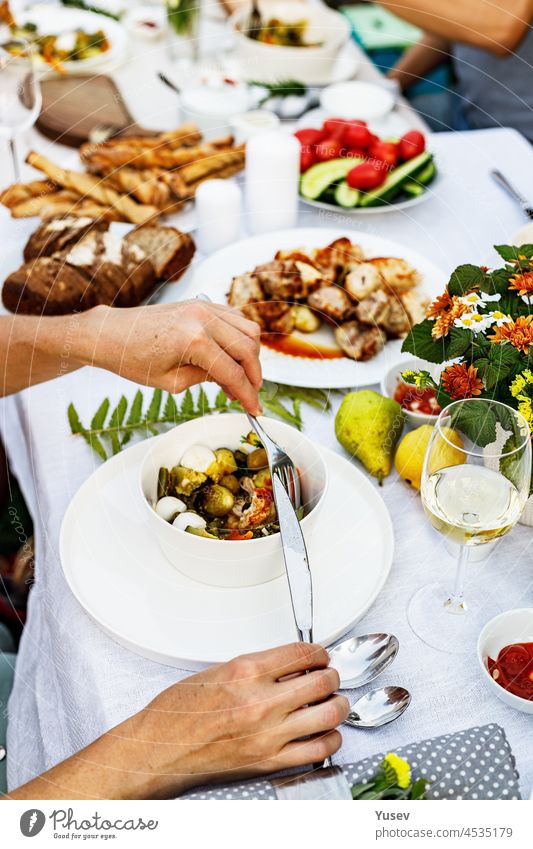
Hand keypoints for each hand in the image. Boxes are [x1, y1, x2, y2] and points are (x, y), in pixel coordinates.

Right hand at [8, 643, 347, 798]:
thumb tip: (290, 666)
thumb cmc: (178, 712)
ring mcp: (267, 734)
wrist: (159, 749)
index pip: (302, 653)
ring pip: (328, 715)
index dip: (318, 653)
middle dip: (331, 676)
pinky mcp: (269, 761)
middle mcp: (259, 701)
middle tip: (329, 676)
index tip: (320, 656)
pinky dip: (331, 738)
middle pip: (321, 682)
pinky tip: (326, 732)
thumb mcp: (218, 672)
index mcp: (245, 671)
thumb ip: (257, 667)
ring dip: (337, 704)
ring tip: (334, 701)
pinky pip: (318, 749)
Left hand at [81, 301, 262, 414]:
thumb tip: (234, 383)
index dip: (247, 394)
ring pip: (248, 329)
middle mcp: (203, 318)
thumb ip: (207, 380)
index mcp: (193, 340)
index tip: (255, 409)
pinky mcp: (201, 303)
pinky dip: (241, 337)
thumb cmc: (134, 359)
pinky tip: (232, 355)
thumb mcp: (172, 381)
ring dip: (251, 355)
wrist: (112, 333)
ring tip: (239, 376)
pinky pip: (235, 318)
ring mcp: (203, 306)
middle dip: (254, 375)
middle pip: (248, 348)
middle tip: (249, 394)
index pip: (233, 372)